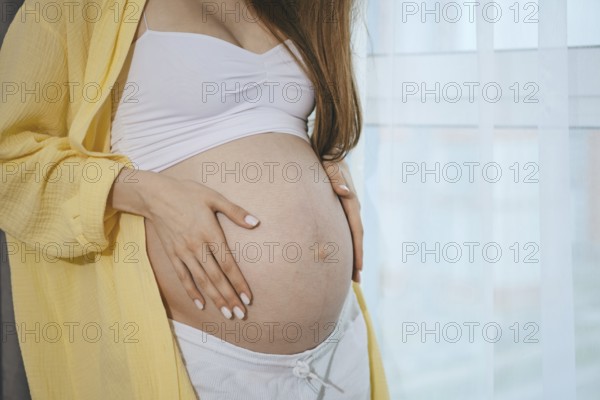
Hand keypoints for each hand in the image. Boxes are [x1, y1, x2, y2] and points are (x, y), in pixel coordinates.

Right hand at [132, 171, 259, 319]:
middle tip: (241, 314)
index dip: (238, 283)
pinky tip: (201, 304)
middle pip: (216, 278)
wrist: (155, 195)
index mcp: (210, 233)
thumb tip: (256, 222)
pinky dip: (192, 291)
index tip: (249, 298)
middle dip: (229, 297)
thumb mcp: (214, 197)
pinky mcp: (172, 255)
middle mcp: (197, 247)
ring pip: (201, 281)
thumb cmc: (188, 193)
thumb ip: (235, 211)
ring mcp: (183, 253)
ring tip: (226, 314)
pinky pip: (183, 277)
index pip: (228, 264)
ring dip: (215, 299)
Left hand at [322, 159, 363, 282]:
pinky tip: (340, 252)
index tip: (358, 268)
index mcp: (350, 201)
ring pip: (351, 235)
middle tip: (356, 281)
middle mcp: (352, 206)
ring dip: (352, 253)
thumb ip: (336, 177)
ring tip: (350, 273)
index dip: (358, 251)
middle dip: (356, 259)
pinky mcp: (341, 206)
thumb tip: (344, 192)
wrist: (329, 148)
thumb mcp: (330, 164)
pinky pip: (345, 228)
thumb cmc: (327, 157)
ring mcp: (347, 207)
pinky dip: (345, 242)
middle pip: (356, 238)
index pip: (356, 231)